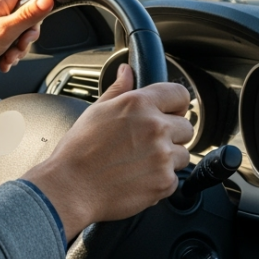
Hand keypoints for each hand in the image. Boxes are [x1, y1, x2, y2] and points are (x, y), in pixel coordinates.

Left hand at [0, 0, 54, 99]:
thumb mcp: (7, 29)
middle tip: (19, 46)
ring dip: (17, 47)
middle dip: (26, 36)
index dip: (40, 8)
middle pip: (28, 15)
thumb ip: (29, 14)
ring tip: (8, 57)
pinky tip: (3, 60)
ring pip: (19, 30)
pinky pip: (9, 38)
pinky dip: (9, 51)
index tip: (34, 26)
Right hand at [22, 63, 192, 240]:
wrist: (71, 187)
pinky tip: (137, 177)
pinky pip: (174, 178)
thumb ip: (118, 89)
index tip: (170, 112)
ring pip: (182, 154)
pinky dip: (160, 180)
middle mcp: (155, 127)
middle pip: (186, 127)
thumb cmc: (79, 150)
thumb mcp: (96, 111)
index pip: (180, 95)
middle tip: (146, 143)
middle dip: (171, 134)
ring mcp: (162, 156)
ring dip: (168, 158)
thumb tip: (127, 71)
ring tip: (139, 162)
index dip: (176, 104)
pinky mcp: (164, 182)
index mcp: (139, 104)